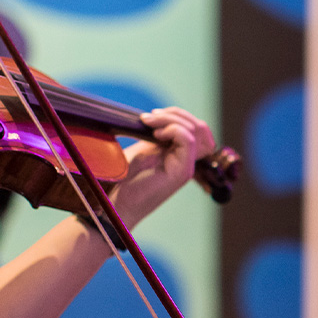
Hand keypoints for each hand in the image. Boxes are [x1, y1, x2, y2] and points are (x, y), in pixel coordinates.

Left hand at [108, 107, 214, 224]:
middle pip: (200, 127)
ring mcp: (187, 167)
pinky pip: (189, 141)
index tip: (151, 116)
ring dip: (171, 119)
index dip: (177, 115)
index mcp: (180, 155)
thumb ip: (158, 135)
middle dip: (175, 114)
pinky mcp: (182, 172)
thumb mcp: (143, 149)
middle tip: (149, 117)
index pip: (196, 128)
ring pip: (196, 131)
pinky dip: (173, 130)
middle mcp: (188, 161)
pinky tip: (155, 134)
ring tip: (149, 123)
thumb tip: (161, 116)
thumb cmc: (125, 180)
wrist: (117, 204)